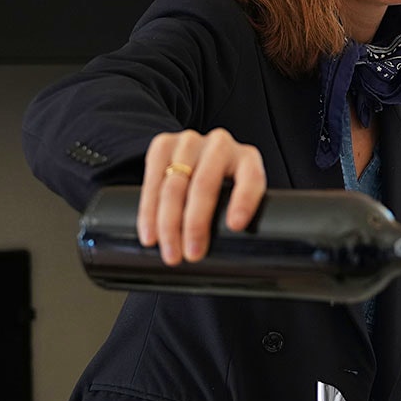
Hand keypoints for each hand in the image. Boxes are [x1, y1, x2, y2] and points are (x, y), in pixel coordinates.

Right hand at [139, 128, 266, 264]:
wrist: (196, 156)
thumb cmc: (222, 186)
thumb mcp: (238, 195)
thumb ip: (237, 215)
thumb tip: (232, 258)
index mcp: (248, 159)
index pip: (251, 178)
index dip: (243, 202)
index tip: (235, 226)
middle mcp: (220, 145)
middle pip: (204, 185)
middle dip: (195, 224)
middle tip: (192, 255)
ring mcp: (190, 142)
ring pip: (174, 186)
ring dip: (168, 224)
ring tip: (170, 252)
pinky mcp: (163, 145)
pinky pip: (152, 182)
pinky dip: (148, 213)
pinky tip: (150, 234)